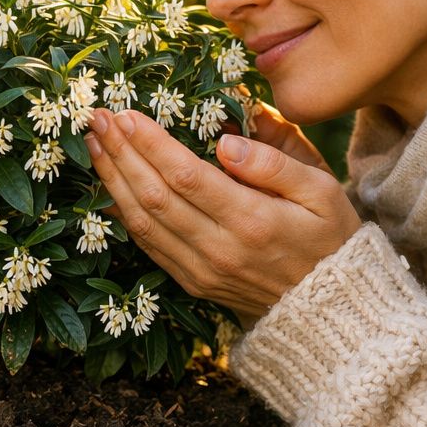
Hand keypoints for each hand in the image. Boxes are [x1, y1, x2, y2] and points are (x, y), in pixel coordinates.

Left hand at [85, 107, 361, 320]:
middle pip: (155, 196)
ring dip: (113, 180)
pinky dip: (122, 214)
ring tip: (95, 143)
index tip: (128, 113)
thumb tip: (226, 141)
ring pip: (142, 222)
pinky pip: (148, 246)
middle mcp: (220, 249)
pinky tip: (108, 186)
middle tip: (98, 118)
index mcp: (253, 221)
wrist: (330, 312)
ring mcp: (202, 270)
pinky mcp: (193, 283)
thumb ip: (276, 164)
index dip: (151, 143)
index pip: (186, 176)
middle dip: (121, 153)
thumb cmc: (330, 238)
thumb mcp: (323, 192)